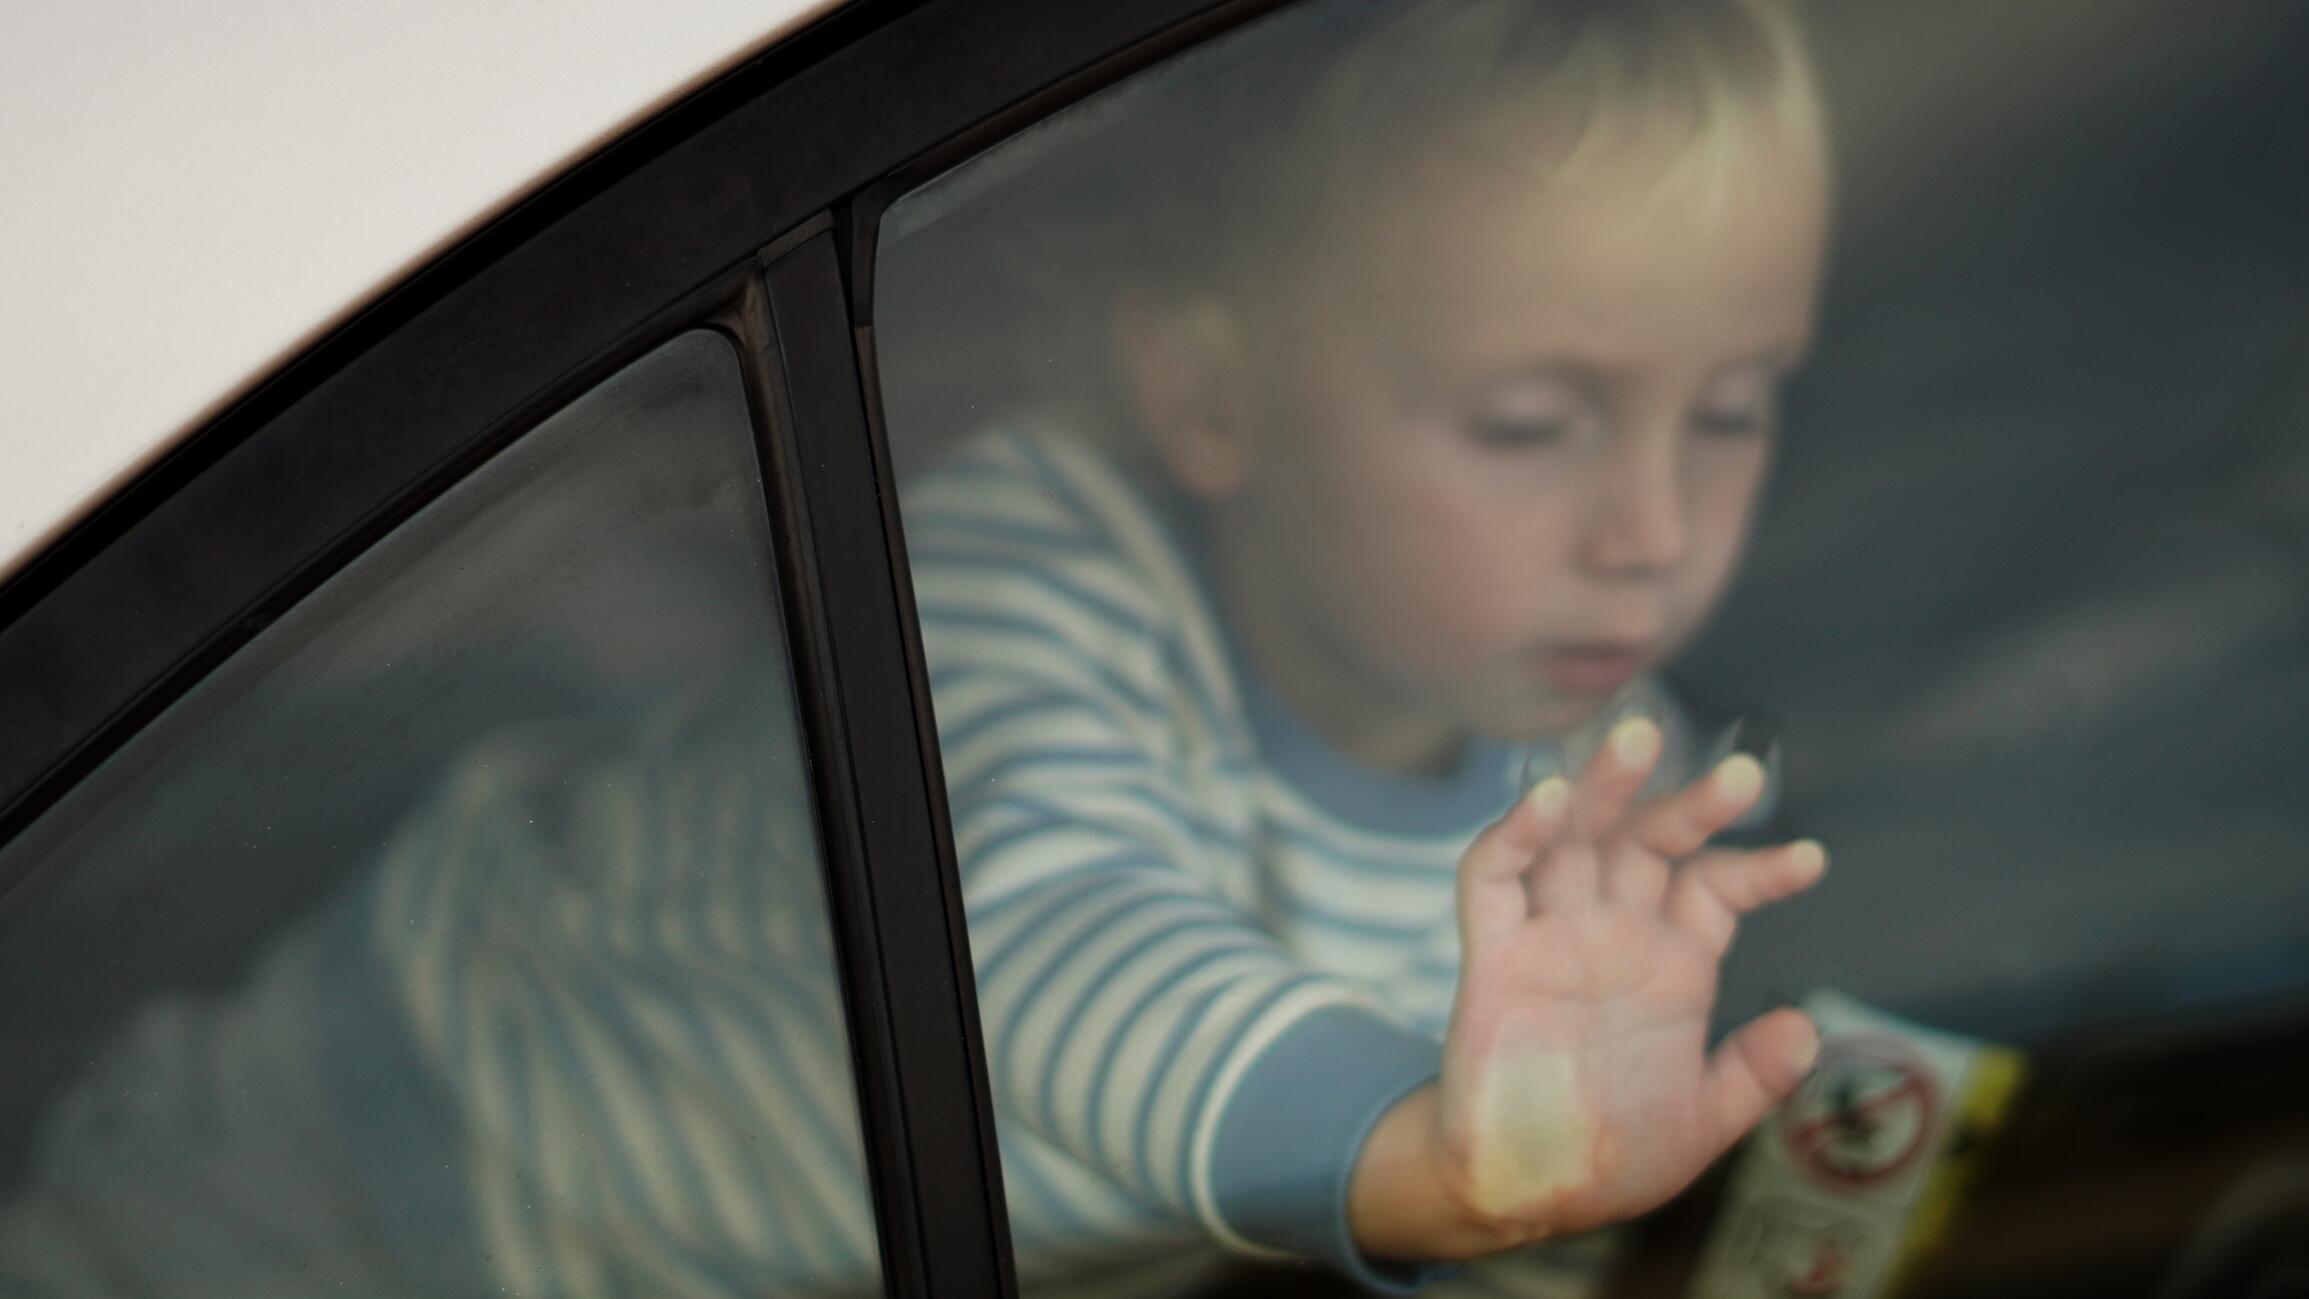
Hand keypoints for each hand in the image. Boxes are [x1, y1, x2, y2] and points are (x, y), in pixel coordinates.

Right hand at [1352, 717, 1826, 1258]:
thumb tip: (1807, 1027)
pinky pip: (1496, 876)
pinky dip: (1516, 834)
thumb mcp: (1702, 1122)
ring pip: (1575, 836)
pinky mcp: (1493, 953)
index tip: (1810, 863)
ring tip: (1638, 737)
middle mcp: (1613, 935)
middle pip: (1649, 842)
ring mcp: (1552, 936)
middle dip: (1692, 806)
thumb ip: (1752, 1075)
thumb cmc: (1611, 1155)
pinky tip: (1546, 802)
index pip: (1716, 887)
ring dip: (1602, 786)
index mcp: (1671, 966)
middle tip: (1743, 776)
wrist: (1525, 1191)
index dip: (1760, 869)